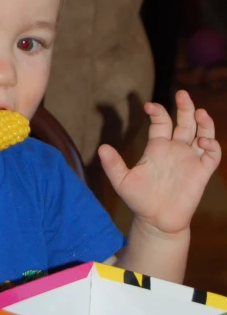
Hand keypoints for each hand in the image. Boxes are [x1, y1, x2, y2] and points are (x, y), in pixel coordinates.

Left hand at [98, 90, 220, 234]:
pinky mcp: (202, 171)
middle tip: (182, 93)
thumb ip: (113, 165)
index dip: (157, 111)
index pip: (161, 122)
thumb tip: (102, 148)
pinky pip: (212, 154)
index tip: (149, 106)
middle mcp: (175, 149)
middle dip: (185, 106)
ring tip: (199, 112)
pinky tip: (203, 141)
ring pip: (202, 133)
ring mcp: (190, 159)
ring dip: (203, 122)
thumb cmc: (139, 200)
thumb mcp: (122, 181)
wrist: (157, 221)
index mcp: (157, 147)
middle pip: (184, 121)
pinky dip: (212, 144)